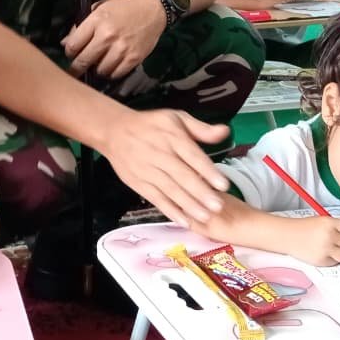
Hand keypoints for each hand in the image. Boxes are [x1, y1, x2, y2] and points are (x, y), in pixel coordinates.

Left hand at [62, 0, 165, 78]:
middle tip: (76, 70)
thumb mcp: (99, 9)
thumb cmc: (123, 7)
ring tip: (98, 63)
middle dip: (77, 68)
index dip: (69, 52)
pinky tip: (111, 65)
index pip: (73, 45)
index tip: (71, 54)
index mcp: (96, 21)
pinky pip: (116, 74)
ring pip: (100, 71)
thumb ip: (81, 26)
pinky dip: (111, 73)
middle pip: (83, 61)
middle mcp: (108, 36)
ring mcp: (122, 48)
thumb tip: (66, 43)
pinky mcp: (134, 58)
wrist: (153, 8)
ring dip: (96, 70)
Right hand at [98, 108, 230, 226]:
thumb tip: (225, 131)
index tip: (223, 185)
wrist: (114, 132)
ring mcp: (148, 171)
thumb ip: (201, 128)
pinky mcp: (139, 184)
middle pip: (182, 176)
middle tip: (218, 206)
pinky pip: (156, 199)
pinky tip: (184, 221)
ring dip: (188, 205)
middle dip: (200, 193)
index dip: (207, 171)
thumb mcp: (176, 118)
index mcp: (172, 137)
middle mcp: (160, 155)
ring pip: (170, 190)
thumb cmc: (150, 125)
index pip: (192, 156)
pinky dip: (170, 211)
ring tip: (206, 217)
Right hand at [283, 215, 339, 265]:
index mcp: (330, 223)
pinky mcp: (321, 260)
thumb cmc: (304, 228)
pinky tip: (326, 254)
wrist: (286, 235)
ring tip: (337, 251)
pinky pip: (335, 262)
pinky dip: (333, 260)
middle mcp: (329, 235)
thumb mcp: (322, 221)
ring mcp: (325, 248)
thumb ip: (339, 227)